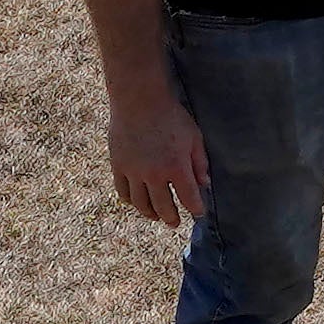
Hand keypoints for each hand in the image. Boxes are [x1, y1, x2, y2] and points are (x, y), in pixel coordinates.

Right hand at [106, 76, 208, 227]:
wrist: (139, 100)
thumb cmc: (171, 116)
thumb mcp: (194, 136)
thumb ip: (200, 162)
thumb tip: (205, 184)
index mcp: (177, 167)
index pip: (189, 199)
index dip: (196, 209)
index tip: (198, 213)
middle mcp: (154, 174)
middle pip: (164, 207)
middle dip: (171, 218)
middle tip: (175, 223)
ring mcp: (134, 172)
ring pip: (141, 204)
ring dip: (150, 214)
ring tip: (156, 216)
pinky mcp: (118, 166)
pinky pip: (123, 192)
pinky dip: (131, 201)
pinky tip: (137, 202)